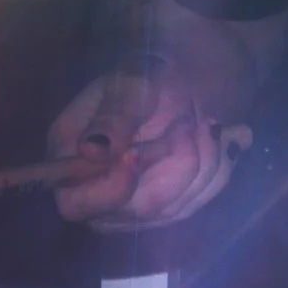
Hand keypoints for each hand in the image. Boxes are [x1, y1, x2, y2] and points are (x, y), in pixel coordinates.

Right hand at [47, 71, 250, 228]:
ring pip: (179, 205)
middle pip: (141, 209)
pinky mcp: (169, 209)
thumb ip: (112, 115)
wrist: (175, 83)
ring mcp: (136, 209)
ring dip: (203, 159)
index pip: (74, 203)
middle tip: (189, 122)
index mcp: (69, 163)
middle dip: (176, 163)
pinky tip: (217, 136)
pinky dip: (218, 165)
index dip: (108, 189)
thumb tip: (92, 148)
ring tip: (205, 121)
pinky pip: (201, 198)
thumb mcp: (126, 85)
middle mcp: (100, 196)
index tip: (135, 153)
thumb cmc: (140, 78)